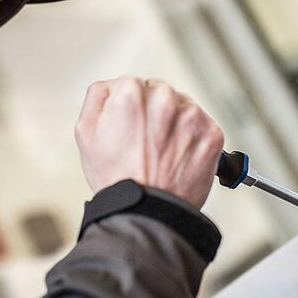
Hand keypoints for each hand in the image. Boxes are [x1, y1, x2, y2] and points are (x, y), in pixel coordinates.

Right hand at [75, 77, 223, 208]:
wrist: (148, 212)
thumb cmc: (117, 178)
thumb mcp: (86, 133)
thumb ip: (97, 97)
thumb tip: (112, 85)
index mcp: (131, 93)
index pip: (134, 84)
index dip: (131, 108)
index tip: (132, 127)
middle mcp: (164, 99)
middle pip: (160, 92)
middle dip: (154, 112)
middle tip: (147, 143)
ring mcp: (191, 116)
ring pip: (183, 107)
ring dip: (176, 123)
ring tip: (163, 152)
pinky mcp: (212, 133)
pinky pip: (203, 125)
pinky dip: (194, 138)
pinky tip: (179, 156)